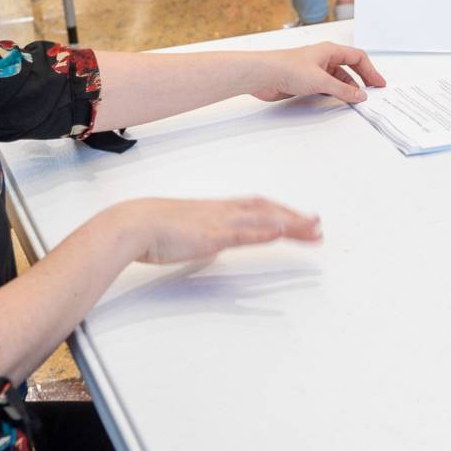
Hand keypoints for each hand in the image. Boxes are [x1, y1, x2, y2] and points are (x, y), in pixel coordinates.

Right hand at [108, 195, 323, 266]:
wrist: (131, 224)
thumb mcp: (187, 231)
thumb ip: (204, 235)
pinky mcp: (209, 235)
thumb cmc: (152, 228)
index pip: (260, 207)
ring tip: (313, 230)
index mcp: (219, 210)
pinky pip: (241, 232)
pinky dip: (262, 232)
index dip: (283, 212)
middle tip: (319, 228)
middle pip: (268, 211)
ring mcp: (218, 222)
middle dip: (296, 219)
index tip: (303, 219)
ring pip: (263, 219)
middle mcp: (224, 211)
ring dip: (290, 224)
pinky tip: (279, 233)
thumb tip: (213, 242)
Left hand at [246, 42, 385, 104]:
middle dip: (362, 79)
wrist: (263, 75)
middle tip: (372, 92)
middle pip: (350, 68)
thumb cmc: (287, 68)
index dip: (370, 70)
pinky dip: (335, 93)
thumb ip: (343, 90)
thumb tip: (360, 94)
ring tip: (356, 99)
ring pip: (338, 78)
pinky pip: (327, 86)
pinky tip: (338, 100)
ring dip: (348, 88)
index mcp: (330, 50)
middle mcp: (324, 58)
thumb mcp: (321, 81)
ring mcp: (315, 70)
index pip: (358, 58)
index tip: (379, 84)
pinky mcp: (306, 81)